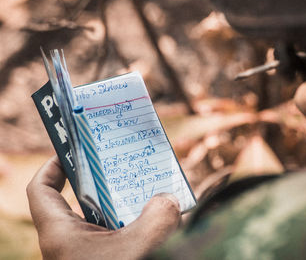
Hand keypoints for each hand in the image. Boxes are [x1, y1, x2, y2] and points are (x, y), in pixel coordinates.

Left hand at [27, 156, 180, 259]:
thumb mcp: (143, 245)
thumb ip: (160, 215)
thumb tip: (169, 199)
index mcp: (61, 234)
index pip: (42, 190)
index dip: (53, 165)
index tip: (72, 151)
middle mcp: (69, 243)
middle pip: (77, 200)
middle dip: (102, 182)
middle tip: (124, 167)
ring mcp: (86, 255)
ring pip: (101, 220)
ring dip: (124, 205)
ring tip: (147, 190)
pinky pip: (115, 237)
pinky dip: (132, 226)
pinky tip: (155, 220)